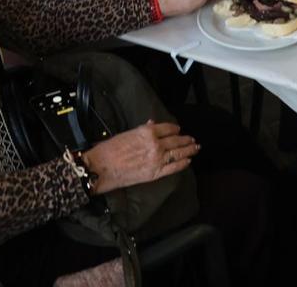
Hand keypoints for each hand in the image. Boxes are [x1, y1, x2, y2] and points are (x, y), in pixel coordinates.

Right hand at [82, 120, 199, 193]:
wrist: (101, 167)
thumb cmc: (110, 149)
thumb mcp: (127, 134)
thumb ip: (143, 129)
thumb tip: (153, 123)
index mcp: (147, 132)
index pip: (168, 128)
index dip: (175, 129)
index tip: (178, 130)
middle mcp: (155, 144)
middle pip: (176, 140)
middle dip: (185, 139)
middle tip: (192, 139)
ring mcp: (157, 159)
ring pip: (178, 153)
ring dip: (189, 150)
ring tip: (195, 148)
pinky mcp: (155, 173)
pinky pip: (174, 167)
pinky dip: (183, 163)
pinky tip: (188, 161)